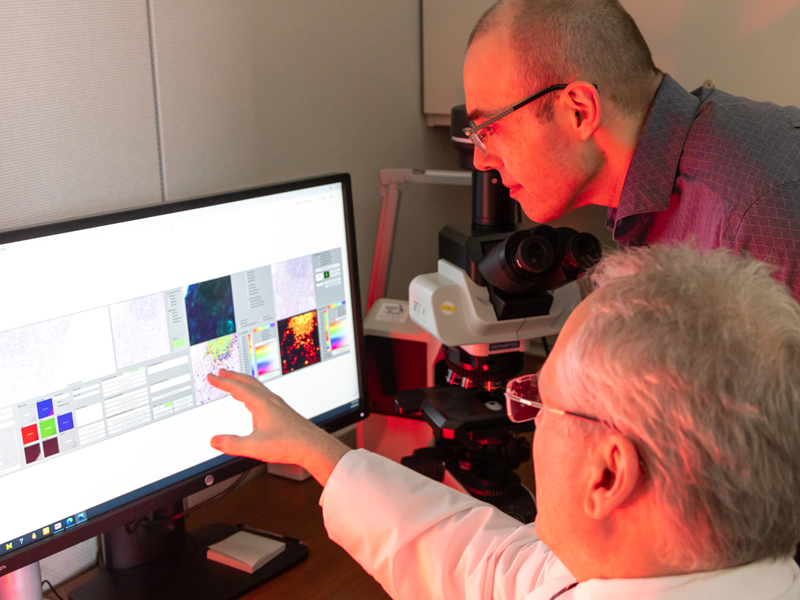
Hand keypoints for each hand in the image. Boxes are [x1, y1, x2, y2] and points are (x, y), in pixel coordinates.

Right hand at [208, 369, 348, 485]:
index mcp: (262, 404)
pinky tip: (253, 404)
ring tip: (234, 383)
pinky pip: (264, 395)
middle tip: (220, 372)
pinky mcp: (282, 411)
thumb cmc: (289, 444)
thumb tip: (214, 441)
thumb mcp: (255, 447)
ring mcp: (277, 404)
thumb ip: (233, 444)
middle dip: (232, 376)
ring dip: (243, 383)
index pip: (238, 387)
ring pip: (257, 388)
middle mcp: (270, 400)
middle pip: (248, 382)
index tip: (211, 377)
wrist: (312, 446)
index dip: (222, 382)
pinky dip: (253, 392)